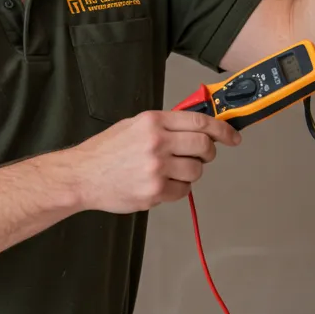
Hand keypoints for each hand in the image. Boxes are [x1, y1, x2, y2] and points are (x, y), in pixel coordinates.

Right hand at [69, 110, 240, 213]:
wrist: (81, 176)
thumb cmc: (106, 151)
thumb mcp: (134, 125)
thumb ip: (165, 125)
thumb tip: (197, 127)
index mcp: (153, 121)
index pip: (200, 122)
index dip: (223, 130)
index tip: (233, 136)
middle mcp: (156, 142)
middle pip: (204, 147)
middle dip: (207, 153)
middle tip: (200, 156)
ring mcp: (156, 168)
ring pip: (196, 171)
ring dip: (189, 173)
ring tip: (170, 171)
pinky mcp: (154, 191)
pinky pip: (183, 191)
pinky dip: (177, 189)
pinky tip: (161, 184)